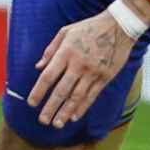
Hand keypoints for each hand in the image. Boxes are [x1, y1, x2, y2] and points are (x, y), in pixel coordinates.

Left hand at [27, 8, 137, 127]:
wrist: (119, 26)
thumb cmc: (88, 28)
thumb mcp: (66, 31)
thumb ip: (50, 50)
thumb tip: (38, 67)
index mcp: (66, 52)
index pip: (48, 76)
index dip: (39, 91)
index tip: (31, 103)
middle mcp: (78, 64)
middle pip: (61, 90)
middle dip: (50, 107)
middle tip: (42, 121)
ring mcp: (93, 72)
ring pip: (77, 97)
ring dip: (65, 112)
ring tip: (57, 124)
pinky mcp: (105, 77)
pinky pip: (92, 96)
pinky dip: (82, 107)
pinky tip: (74, 116)